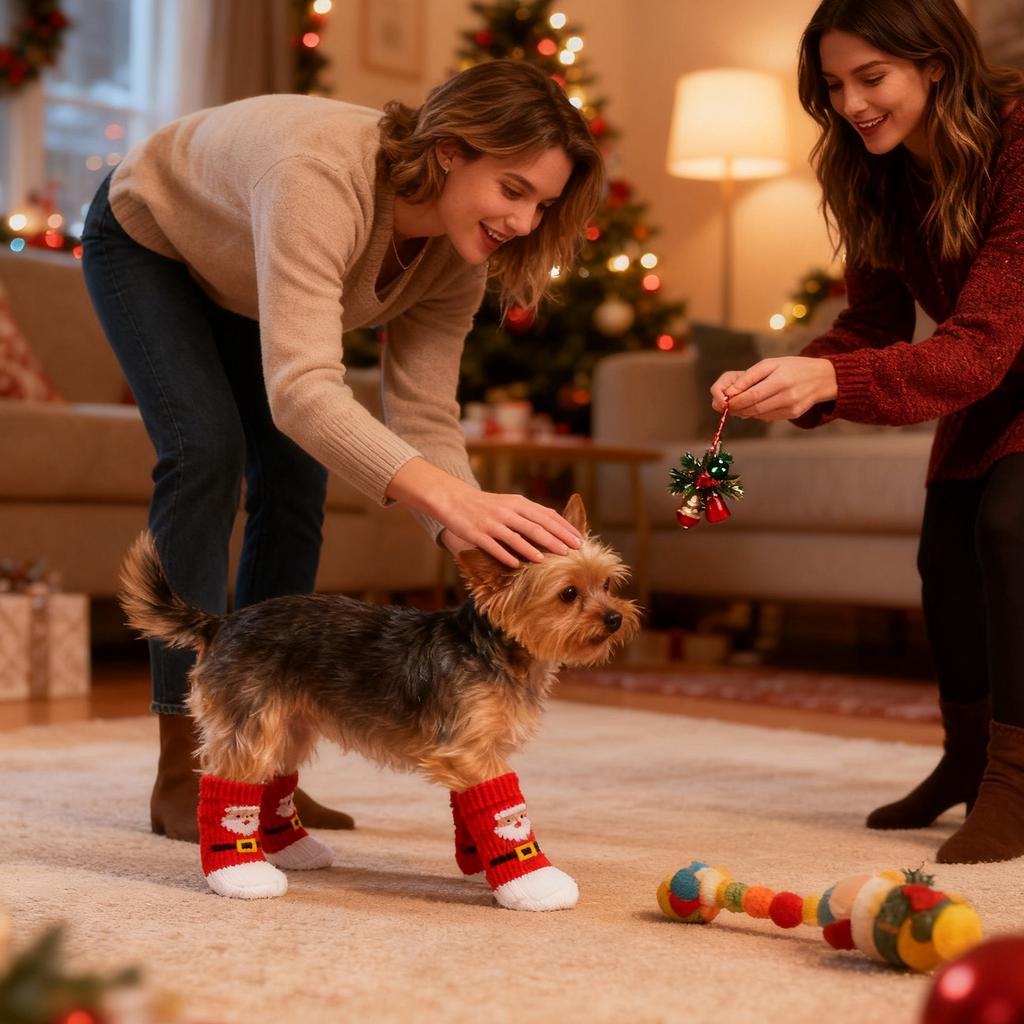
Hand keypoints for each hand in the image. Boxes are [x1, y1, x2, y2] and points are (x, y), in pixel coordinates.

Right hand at [387, 458, 582, 567]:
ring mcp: (492, 522)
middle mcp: (508, 511)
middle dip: (557, 538)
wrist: (454, 499)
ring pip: (518, 535)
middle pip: (537, 525)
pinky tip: (518, 564)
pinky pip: (495, 545)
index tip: (580, 538)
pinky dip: (507, 554)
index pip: (546, 515)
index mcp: (518, 503)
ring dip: (535, 547)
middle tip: (574, 550)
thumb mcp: (510, 504)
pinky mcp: (478, 533)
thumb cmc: (486, 505)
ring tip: (551, 558)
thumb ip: (530, 514)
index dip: (564, 527)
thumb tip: (556, 525)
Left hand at [710, 357, 837, 420]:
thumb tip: (730, 392)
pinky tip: (754, 407)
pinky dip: (757, 413)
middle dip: (737, 409)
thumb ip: (749, 377)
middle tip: (726, 406)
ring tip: (738, 406)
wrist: (823, 377)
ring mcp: (792, 408)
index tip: (724, 401)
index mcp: (781, 380)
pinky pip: (769, 417)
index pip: (752, 396)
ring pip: (760, 415)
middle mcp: (788, 396)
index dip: (735, 401)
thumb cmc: (793, 367)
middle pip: (755, 408)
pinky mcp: (794, 414)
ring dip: (745, 412)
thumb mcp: (771, 364)